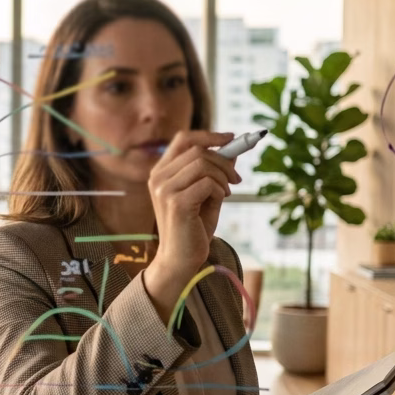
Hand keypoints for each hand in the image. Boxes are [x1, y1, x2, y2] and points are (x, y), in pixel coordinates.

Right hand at [147, 131, 241, 285]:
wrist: (180, 259)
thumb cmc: (193, 227)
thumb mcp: (206, 194)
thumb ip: (214, 172)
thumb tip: (233, 150)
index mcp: (161, 172)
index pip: (183, 139)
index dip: (208, 135)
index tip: (231, 138)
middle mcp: (158, 178)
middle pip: (198, 150)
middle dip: (224, 160)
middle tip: (236, 178)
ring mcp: (164, 190)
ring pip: (204, 164)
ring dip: (223, 177)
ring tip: (227, 193)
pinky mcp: (176, 203)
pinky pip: (208, 183)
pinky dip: (220, 191)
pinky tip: (219, 201)